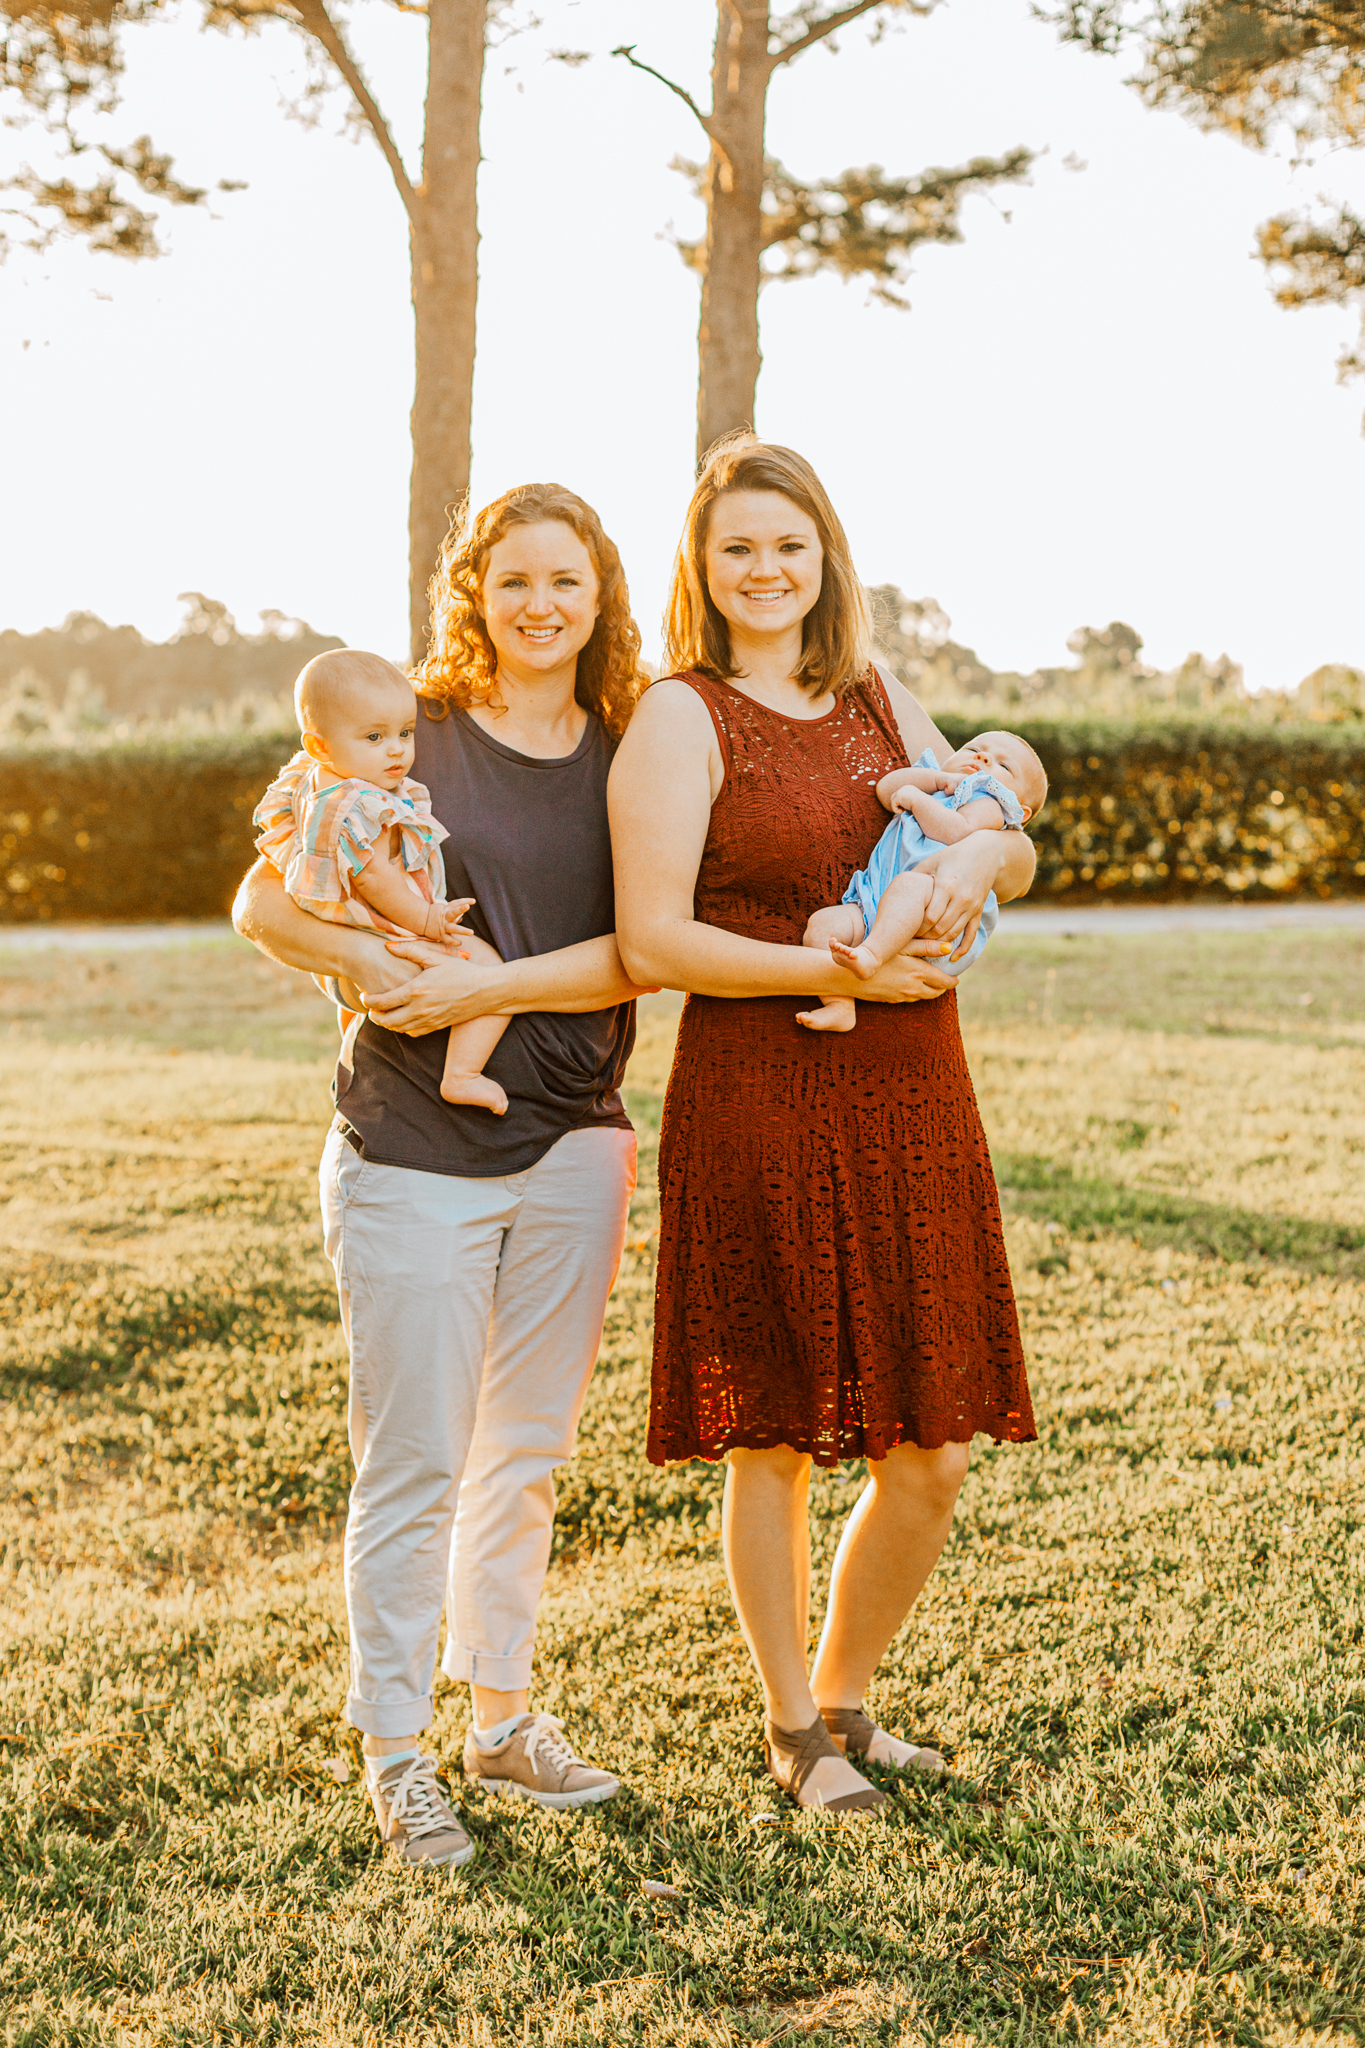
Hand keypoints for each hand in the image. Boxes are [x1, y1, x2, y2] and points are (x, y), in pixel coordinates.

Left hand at [366, 949, 506, 1034]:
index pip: (382, 1001)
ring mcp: (429, 1020)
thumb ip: (411, 950)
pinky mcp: (437, 1027)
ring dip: (387, 1024)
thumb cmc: (462, 971)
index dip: (368, 1001)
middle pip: (386, 1020)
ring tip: (383, 1015)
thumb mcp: (436, 957)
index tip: (364, 996)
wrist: (486, 991)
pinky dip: (403, 1028)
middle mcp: (420, 1009)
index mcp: (416, 990)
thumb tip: (388, 945)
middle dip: (374, 1016)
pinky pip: (413, 1033)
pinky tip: (402, 1020)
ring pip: (399, 1029)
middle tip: (369, 1009)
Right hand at [423, 897, 474, 945]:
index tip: (474, 901)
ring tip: (471, 932)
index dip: (464, 901)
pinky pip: (448, 940)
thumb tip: (462, 918)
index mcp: (446, 909)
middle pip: (453, 912)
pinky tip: (460, 943)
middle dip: (460, 909)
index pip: (456, 903)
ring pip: (453, 928)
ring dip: (463, 931)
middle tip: (467, 906)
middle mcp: (445, 917)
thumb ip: (453, 914)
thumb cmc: (434, 914)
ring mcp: (443, 926)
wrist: (420, 920)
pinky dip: (454, 942)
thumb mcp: (443, 911)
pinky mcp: (440, 935)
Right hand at [854, 950, 956, 1003]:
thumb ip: (927, 946)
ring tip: (930, 981)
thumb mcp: (902, 946)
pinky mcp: (892, 1000)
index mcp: (918, 972)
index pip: (944, 982)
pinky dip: (915, 992)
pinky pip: (909, 998)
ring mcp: (902, 996)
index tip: (956, 978)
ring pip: (923, 997)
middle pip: (936, 993)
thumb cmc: (876, 954)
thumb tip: (949, 948)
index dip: (953, 981)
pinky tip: (910, 984)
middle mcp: (913, 987)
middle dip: (943, 988)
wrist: (850, 974)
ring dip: (929, 990)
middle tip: (947, 981)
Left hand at [914, 833, 1004, 961]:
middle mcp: (960, 899)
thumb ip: (915, 877)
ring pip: (953, 934)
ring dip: (938, 943)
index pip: (929, 917)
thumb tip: (896, 891)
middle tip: (912, 940)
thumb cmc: (953, 855)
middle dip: (924, 937)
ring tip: (924, 946)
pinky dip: (962, 949)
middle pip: (939, 929)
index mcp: (946, 886)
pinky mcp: (978, 911)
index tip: (906, 930)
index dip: (916, 928)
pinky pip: (971, 935)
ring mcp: (971, 907)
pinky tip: (951, 958)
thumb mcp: (932, 861)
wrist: (987, 853)